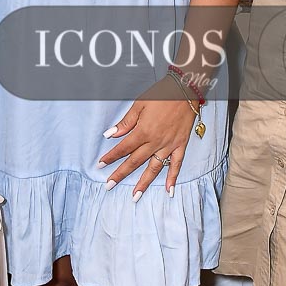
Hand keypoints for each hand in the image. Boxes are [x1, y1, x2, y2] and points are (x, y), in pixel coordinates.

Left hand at [99, 79, 199, 198]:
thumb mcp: (139, 104)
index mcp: (143, 131)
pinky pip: (176, 164)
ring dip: (144, 183)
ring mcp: (169, 145)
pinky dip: (173, 177)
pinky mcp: (180, 145)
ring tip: (135, 196)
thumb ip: (126, 122)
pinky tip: (169, 190)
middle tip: (109, 186)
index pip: (123, 148)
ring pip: (154, 168)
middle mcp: (155, 142)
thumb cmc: (161, 95)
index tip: (101, 165)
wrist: (185, 89)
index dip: (111, 157)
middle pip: (135, 162)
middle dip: (120, 174)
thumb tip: (111, 134)